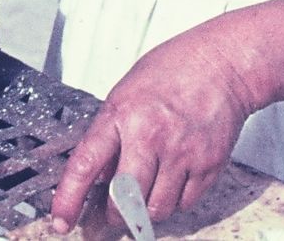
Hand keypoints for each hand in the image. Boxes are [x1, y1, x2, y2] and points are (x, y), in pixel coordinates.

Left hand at [50, 18, 261, 229]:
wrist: (222, 64)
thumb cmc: (173, 70)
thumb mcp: (125, 93)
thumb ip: (110, 133)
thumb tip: (97, 174)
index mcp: (122, 115)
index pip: (85, 164)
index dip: (69, 198)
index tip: (61, 219)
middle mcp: (150, 136)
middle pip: (124, 200)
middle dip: (115, 214)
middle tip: (114, 212)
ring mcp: (182, 153)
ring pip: (156, 209)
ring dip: (147, 210)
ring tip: (148, 189)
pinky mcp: (208, 165)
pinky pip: (185, 204)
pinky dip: (175, 200)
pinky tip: (174, 178)